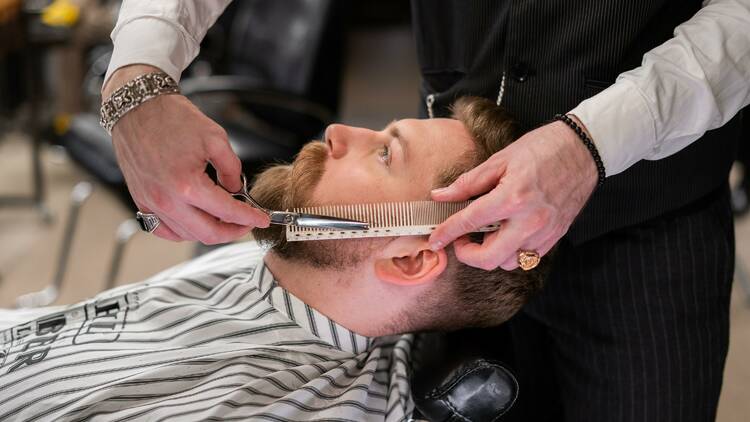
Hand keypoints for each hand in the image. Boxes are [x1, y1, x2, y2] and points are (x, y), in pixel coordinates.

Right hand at [103, 65, 269, 242]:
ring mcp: (151, 203)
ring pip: (187, 235)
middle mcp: (167, 200)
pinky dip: (184, 231)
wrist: (138, 108)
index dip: (249, 218)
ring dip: (210, 231)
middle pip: (208, 233)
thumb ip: (231, 169)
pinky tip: (197, 221)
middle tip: (246, 223)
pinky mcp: (141, 201)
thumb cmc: (173, 119)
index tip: (262, 219)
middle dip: (233, 231)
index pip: (227, 212)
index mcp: (187, 185)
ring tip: (224, 219)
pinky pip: (165, 230)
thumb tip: (236, 190)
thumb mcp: (215, 138)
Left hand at [428, 117, 598, 269]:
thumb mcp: (499, 160)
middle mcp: (530, 221)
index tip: (435, 239)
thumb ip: (467, 183)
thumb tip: (441, 196)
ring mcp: (545, 233)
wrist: (583, 150)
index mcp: (512, 198)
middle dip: (467, 254)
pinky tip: (507, 232)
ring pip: (508, 262)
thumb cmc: (543, 149)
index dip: (447, 233)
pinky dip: (511, 251)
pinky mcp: (555, 238)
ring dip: (491, 253)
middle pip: (489, 258)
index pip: (469, 222)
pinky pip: (527, 258)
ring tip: (488, 231)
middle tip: (461, 239)